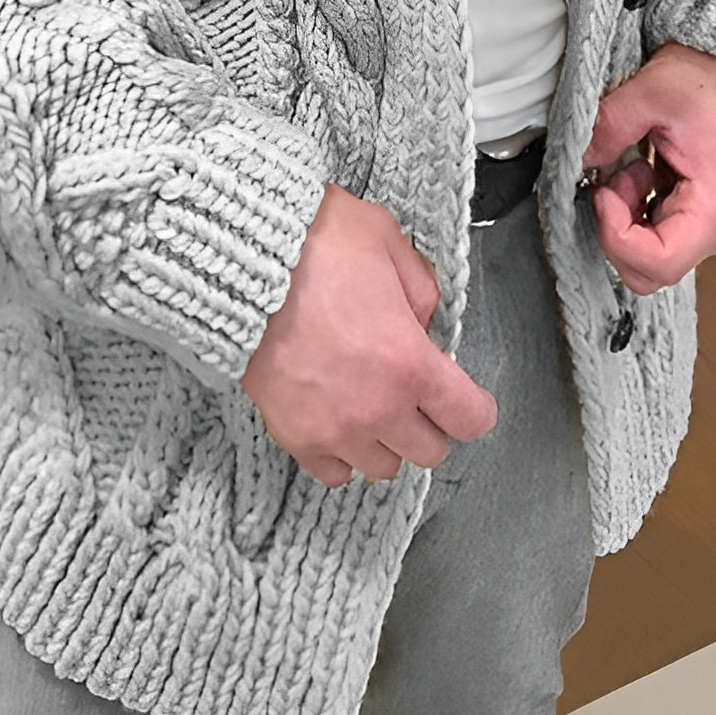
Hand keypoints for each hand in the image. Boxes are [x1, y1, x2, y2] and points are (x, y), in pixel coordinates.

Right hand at [240, 182, 497, 488]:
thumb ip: (420, 290)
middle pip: (431, 451)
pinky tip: (337, 420)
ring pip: (383, 467)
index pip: (470, 418)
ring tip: (371, 405)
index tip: (463, 395)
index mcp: (411, 363)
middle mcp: (379, 408)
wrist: (242, 263)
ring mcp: (335, 429)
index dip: (473, 406)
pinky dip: (341, 453)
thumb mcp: (388, 243)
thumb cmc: (315, 246)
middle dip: (431, 423)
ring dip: (386, 440)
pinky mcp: (294, 435)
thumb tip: (422, 324)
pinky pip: (333, 472)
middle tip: (414, 392)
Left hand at [581, 40, 715, 294]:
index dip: (617, 236)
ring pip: (647, 256)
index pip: (660, 263)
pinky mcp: (693, 216)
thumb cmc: (711, 84)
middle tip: (610, 184)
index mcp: (714, 210)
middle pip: (650, 271)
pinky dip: (633, 210)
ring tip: (629, 167)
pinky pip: (654, 235)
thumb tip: (575, 158)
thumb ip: (608, 129)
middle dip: (616, 232)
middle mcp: (715, 230)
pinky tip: (637, 171)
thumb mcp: (652, 94)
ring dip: (624, 217)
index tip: (602, 193)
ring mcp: (705, 226)